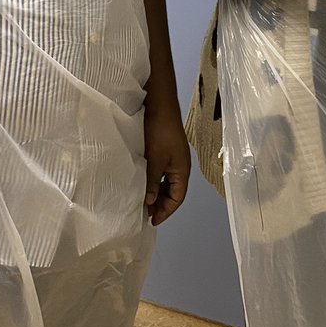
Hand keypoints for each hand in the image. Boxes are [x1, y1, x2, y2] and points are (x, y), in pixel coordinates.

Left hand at [143, 106, 190, 226]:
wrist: (160, 105)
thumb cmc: (160, 133)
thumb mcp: (154, 161)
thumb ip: (152, 183)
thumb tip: (149, 203)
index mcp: (182, 170)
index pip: (177, 198)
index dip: (166, 211)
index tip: (152, 221)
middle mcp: (181, 166)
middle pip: (174, 191)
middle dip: (161, 204)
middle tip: (145, 213)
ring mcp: (174, 157)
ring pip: (167, 182)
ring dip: (158, 193)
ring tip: (143, 201)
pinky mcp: (167, 150)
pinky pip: (163, 173)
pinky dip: (155, 181)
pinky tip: (144, 183)